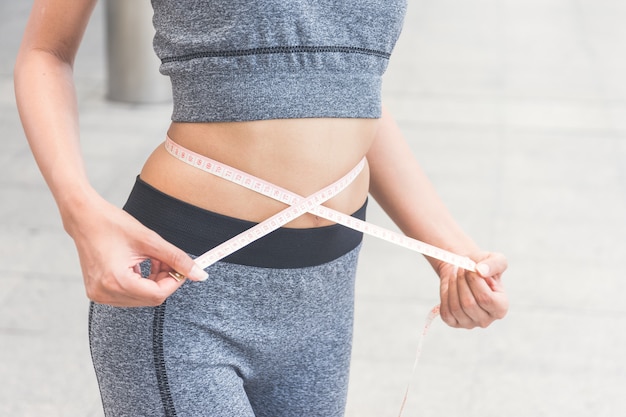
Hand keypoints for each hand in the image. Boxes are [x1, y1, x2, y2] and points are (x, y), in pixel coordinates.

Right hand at [65, 195, 207, 306]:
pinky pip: (128, 294)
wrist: (84, 218)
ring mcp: (99, 295)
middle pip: (150, 298)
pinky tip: (141, 264)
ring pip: (141, 298)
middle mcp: (105, 293)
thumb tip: (200, 275)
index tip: (182, 267)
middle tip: (167, 260)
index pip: (157, 294)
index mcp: (116, 281)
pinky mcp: (97, 292)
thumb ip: (177, 259)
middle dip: (164, 280)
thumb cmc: (113, 224)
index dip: (174, 281)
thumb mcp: (150, 240)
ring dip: (154, 281)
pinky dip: (141, 282)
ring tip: (153, 259)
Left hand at [437, 252, 507, 328]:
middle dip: (461, 281)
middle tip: (460, 267)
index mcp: (501, 308)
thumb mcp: (496, 259)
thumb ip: (494, 264)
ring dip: (452, 286)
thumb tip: (480, 271)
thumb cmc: (483, 267)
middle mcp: (486, 320)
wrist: (465, 270)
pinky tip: (449, 285)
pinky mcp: (454, 323)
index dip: (474, 280)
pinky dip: (445, 296)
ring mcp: (470, 324)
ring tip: (454, 272)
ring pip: (456, 308)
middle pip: (469, 304)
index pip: (485, 298)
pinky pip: (446, 312)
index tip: (469, 266)